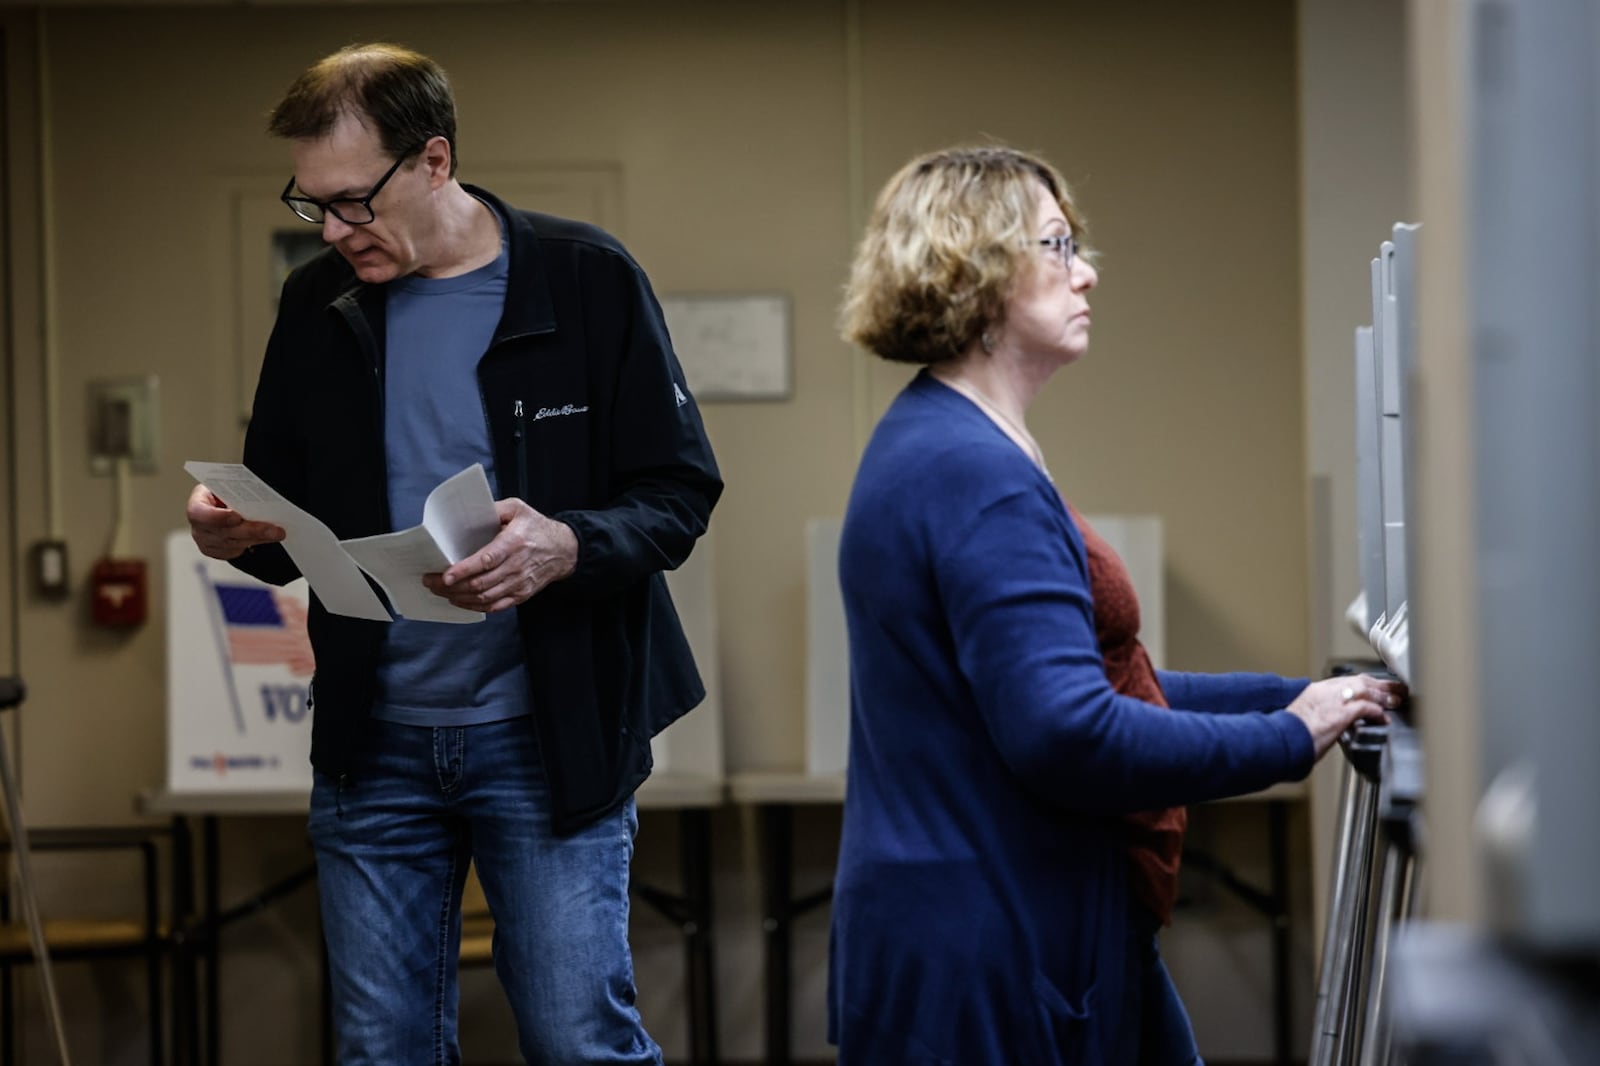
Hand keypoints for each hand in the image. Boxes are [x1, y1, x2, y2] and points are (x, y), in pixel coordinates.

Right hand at [187, 483, 285, 559]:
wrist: (222, 505)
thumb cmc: (224, 493)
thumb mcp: (227, 486)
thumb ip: (236, 490)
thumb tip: (258, 492)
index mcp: (197, 503)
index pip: (199, 513)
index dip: (218, 517)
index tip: (237, 516)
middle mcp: (198, 525)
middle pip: (223, 532)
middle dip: (251, 530)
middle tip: (274, 530)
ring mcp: (205, 541)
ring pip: (233, 544)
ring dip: (258, 538)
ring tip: (276, 533)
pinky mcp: (215, 552)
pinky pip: (235, 552)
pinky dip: (253, 544)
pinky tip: (266, 538)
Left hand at [423, 498, 577, 613]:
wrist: (564, 550)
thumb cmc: (537, 527)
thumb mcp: (518, 509)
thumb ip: (494, 509)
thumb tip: (468, 513)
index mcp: (514, 543)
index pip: (487, 561)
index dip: (464, 570)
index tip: (445, 575)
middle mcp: (517, 567)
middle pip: (480, 584)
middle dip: (451, 586)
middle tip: (430, 582)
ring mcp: (519, 584)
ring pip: (484, 598)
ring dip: (458, 597)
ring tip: (440, 591)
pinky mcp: (520, 595)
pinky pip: (494, 606)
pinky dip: (474, 606)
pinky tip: (459, 600)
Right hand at [1287, 674, 1405, 758]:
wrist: (1278, 740)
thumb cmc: (1286, 736)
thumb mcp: (1300, 720)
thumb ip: (1316, 719)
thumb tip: (1326, 729)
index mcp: (1313, 693)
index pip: (1344, 682)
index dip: (1363, 683)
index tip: (1373, 686)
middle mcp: (1324, 692)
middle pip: (1358, 681)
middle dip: (1379, 684)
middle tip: (1394, 688)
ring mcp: (1332, 701)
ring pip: (1365, 689)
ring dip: (1383, 695)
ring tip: (1396, 701)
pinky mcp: (1340, 713)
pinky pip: (1366, 707)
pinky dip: (1377, 712)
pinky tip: (1384, 719)